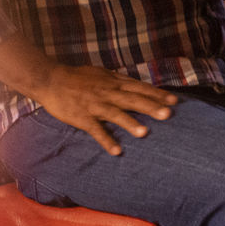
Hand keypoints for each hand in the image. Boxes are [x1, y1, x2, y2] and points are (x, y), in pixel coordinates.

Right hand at [0, 35, 177, 155]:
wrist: (50, 79)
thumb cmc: (77, 78)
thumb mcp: (101, 74)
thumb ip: (118, 81)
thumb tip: (136, 85)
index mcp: (113, 83)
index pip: (139, 88)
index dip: (157, 94)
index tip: (174, 101)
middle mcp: (107, 93)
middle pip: (132, 99)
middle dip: (151, 106)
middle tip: (169, 114)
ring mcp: (94, 105)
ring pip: (115, 114)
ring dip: (130, 123)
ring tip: (145, 133)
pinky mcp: (82, 117)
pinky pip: (95, 130)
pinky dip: (106, 140)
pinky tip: (117, 151)